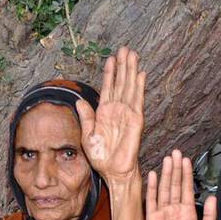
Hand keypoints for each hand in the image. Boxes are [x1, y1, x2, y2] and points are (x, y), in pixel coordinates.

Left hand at [77, 46, 145, 182]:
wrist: (113, 170)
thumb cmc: (101, 157)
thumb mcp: (87, 136)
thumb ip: (86, 118)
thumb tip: (79, 101)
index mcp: (104, 113)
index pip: (108, 87)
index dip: (110, 73)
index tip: (111, 58)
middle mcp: (117, 110)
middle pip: (121, 82)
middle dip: (123, 65)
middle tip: (125, 48)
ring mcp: (127, 113)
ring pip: (129, 86)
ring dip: (131, 70)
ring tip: (133, 54)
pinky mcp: (136, 120)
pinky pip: (137, 100)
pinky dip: (139, 87)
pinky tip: (141, 74)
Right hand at [146, 150, 215, 219]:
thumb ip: (210, 213)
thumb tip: (212, 197)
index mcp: (187, 211)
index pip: (186, 188)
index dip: (186, 174)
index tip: (186, 160)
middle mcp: (174, 209)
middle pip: (174, 184)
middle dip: (176, 168)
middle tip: (176, 153)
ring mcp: (163, 213)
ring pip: (164, 189)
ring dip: (165, 174)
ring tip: (168, 159)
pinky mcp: (152, 219)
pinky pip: (151, 201)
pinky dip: (152, 188)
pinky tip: (153, 175)